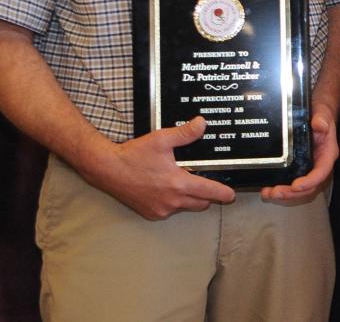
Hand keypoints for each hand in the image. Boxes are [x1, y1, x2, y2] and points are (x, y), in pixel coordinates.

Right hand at [82, 116, 235, 219]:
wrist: (108, 170)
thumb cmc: (134, 155)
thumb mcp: (162, 139)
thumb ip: (185, 133)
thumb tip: (202, 124)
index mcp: (178, 184)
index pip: (209, 192)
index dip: (223, 193)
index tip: (231, 194)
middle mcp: (172, 201)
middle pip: (201, 203)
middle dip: (207, 194)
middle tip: (205, 181)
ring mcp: (160, 210)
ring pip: (186, 207)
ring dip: (189, 198)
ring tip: (182, 181)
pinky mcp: (151, 214)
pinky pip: (170, 210)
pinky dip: (173, 202)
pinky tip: (165, 188)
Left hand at [260, 101, 338, 202]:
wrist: (315, 115)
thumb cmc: (320, 115)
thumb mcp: (322, 114)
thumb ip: (322, 119)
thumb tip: (319, 125)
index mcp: (327, 154)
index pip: (321, 172)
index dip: (310, 182)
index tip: (296, 186)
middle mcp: (318, 164)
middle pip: (309, 186)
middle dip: (292, 193)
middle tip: (275, 192)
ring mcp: (307, 168)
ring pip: (299, 189)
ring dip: (284, 194)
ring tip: (268, 193)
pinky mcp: (297, 168)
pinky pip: (290, 182)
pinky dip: (279, 187)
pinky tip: (266, 188)